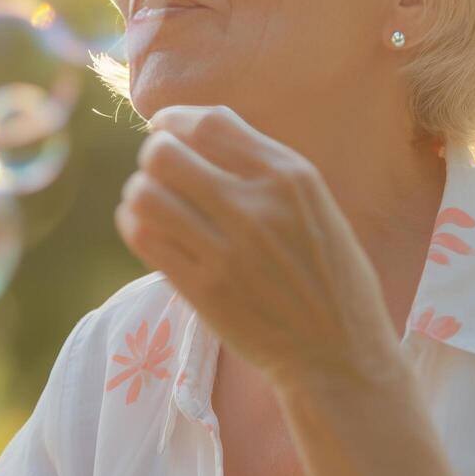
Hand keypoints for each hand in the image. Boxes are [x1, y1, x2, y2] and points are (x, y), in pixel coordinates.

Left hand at [114, 104, 399, 391]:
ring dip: (139, 192)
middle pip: (164, 153)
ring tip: (152, 202)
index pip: (209, 124)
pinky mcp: (204, 290)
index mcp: (291, 178)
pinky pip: (143, 237)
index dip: (174, 119)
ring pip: (145, 194)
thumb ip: (265, 167)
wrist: (340, 355)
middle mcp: (257, 208)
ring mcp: (228, 251)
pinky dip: (134, 224)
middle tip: (159, 171)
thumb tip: (196, 128)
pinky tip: (148, 229)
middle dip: (152, 156)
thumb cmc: (331, 275)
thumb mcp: (317, 205)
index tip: (164, 128)